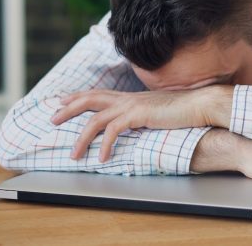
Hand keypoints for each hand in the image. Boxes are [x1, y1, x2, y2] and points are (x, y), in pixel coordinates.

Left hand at [50, 86, 232, 161]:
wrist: (199, 105)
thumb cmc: (182, 110)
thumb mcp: (156, 111)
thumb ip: (142, 115)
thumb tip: (135, 123)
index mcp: (130, 97)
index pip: (98, 93)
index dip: (78, 96)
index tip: (62, 101)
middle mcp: (127, 98)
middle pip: (89, 99)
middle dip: (68, 108)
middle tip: (52, 118)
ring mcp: (131, 105)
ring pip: (96, 118)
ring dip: (82, 138)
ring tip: (74, 154)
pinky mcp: (138, 115)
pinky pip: (113, 131)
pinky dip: (105, 145)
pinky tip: (102, 158)